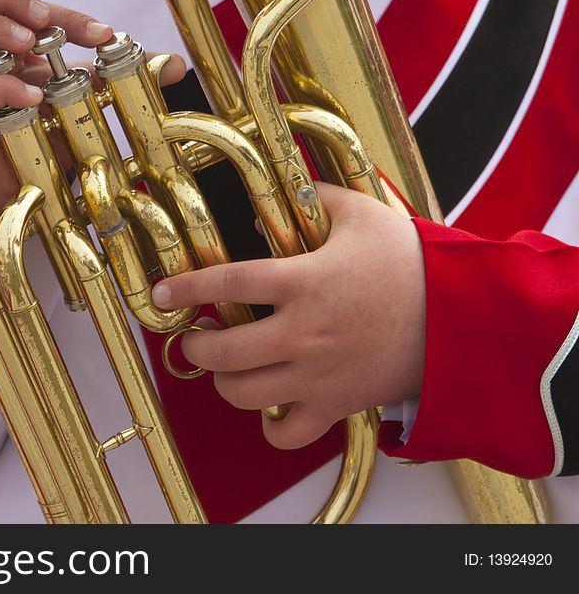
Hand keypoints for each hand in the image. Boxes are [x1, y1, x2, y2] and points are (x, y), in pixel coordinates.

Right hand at [0, 0, 185, 218]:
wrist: (21, 201)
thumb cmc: (42, 147)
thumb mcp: (82, 105)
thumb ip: (120, 80)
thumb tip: (174, 64)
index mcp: (0, 51)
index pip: (17, 7)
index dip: (62, 11)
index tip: (103, 34)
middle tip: (45, 20)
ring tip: (31, 43)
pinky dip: (0, 87)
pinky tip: (33, 96)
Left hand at [151, 183, 426, 449]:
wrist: (463, 319)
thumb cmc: (413, 265)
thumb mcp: (364, 214)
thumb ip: (317, 197)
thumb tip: (277, 193)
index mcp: (305, 282)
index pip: (225, 283)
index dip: (184, 288)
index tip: (162, 294)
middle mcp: (303, 333)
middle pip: (223, 353)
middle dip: (196, 346)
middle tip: (196, 335)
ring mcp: (317, 375)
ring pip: (244, 394)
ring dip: (222, 380)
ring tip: (225, 365)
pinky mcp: (336, 404)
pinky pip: (288, 433)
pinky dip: (269, 426)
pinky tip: (269, 404)